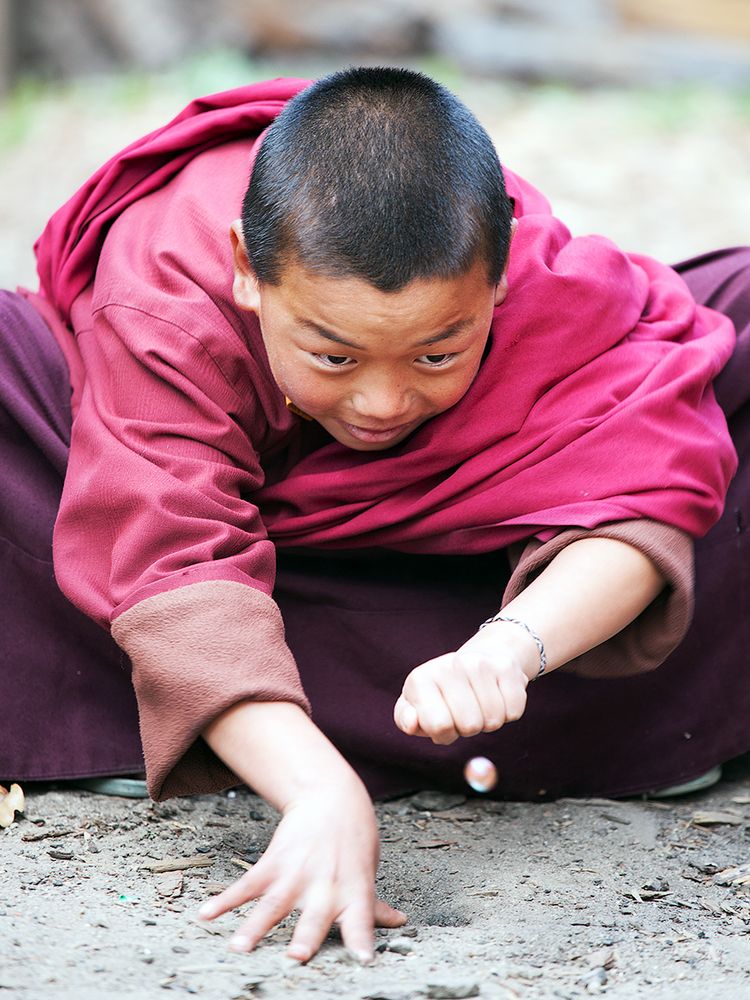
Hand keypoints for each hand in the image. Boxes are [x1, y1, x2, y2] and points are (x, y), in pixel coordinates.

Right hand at [197, 777, 405, 962]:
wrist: (331, 797)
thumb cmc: (353, 840)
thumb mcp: (365, 870)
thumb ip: (373, 904)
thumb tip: (398, 923)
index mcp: (353, 891)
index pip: (362, 920)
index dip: (362, 940)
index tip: (363, 961)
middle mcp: (325, 885)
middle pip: (314, 916)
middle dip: (305, 937)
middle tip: (296, 957)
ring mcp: (296, 874)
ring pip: (274, 904)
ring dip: (255, 926)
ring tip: (238, 947)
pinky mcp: (273, 863)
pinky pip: (246, 885)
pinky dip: (225, 900)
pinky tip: (206, 914)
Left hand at [393, 621, 538, 744]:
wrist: (484, 657)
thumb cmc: (445, 691)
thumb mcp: (418, 705)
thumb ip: (406, 719)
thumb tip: (412, 723)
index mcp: (421, 678)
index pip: (439, 726)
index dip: (445, 733)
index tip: (444, 719)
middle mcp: (449, 666)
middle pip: (469, 726)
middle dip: (468, 728)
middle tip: (465, 711)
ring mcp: (479, 664)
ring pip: (493, 721)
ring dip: (488, 721)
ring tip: (480, 704)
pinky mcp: (506, 668)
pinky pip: (513, 712)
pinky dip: (508, 712)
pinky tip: (498, 696)